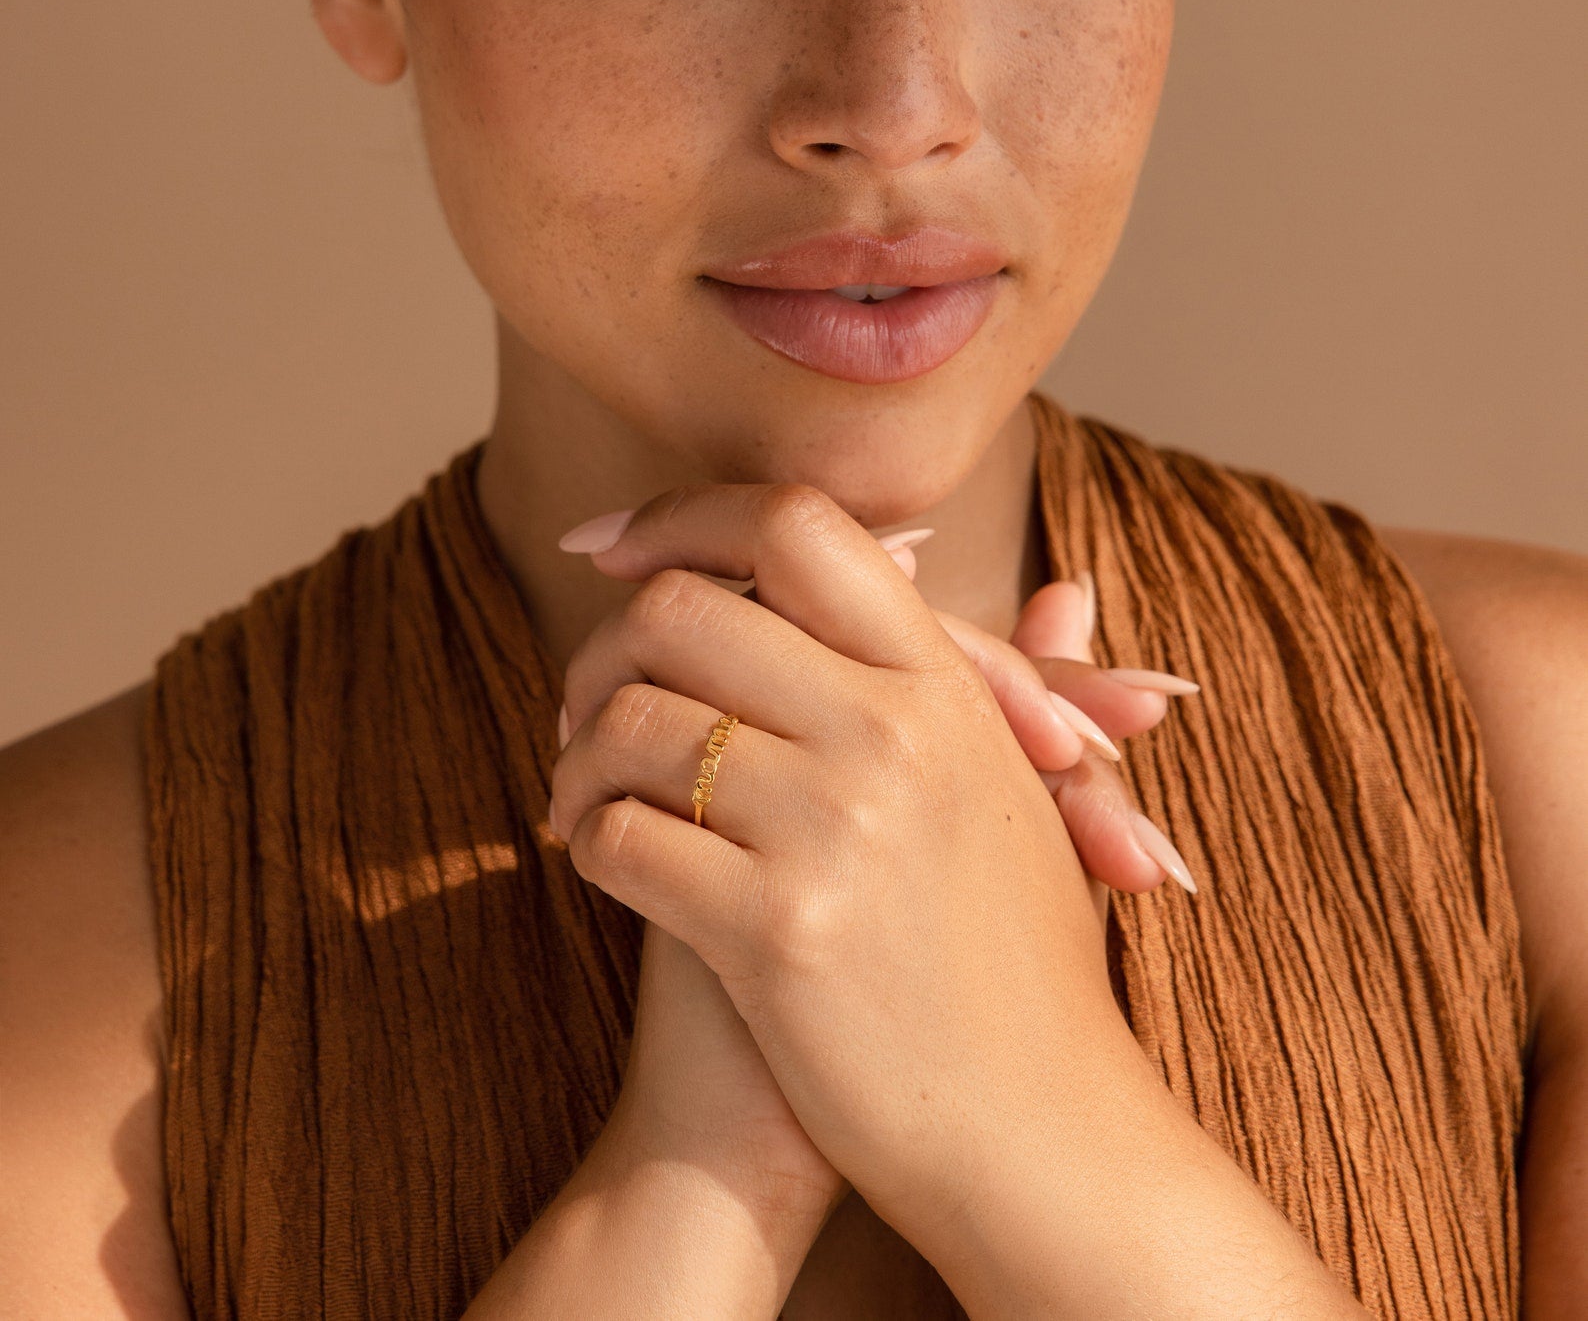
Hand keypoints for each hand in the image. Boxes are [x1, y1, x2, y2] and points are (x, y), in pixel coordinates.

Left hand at [548, 483, 1185, 1240]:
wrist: (1043, 1140)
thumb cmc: (1026, 966)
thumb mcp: (1037, 806)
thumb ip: (1027, 686)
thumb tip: (1062, 591)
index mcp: (943, 687)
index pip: (794, 526)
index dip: (682, 518)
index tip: (613, 548)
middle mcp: (891, 733)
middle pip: (682, 607)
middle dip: (603, 645)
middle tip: (585, 701)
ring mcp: (834, 828)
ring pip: (632, 720)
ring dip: (577, 754)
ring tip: (583, 793)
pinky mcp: (778, 929)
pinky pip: (623, 837)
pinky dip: (587, 839)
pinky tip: (599, 860)